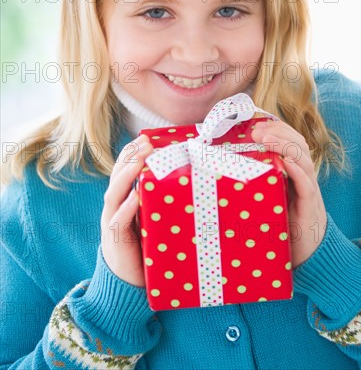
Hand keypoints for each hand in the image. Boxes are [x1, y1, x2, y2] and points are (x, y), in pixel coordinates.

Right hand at [101, 134, 152, 286]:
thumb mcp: (153, 219)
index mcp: (122, 200)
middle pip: (117, 177)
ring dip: (126, 176)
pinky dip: (126, 209)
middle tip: (146, 143)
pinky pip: (118, 222)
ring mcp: (112, 224)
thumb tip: (188, 183)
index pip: (123, 171)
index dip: (132, 154)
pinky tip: (135, 197)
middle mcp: (114, 208)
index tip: (145, 138)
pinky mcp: (116, 242)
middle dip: (130, 158)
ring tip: (139, 161)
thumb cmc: (146, 247)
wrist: (129, 283)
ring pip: (114, 195)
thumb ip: (160, 202)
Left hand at [251, 121, 326, 267]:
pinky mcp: (310, 206)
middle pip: (298, 144)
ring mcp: (309, 190)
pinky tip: (285, 162)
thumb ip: (256, 185)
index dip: (277, 129)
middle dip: (278, 132)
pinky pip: (307, 183)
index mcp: (293, 173)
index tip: (257, 123)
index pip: (290, 141)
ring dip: (284, 144)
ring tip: (266, 137)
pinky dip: (297, 170)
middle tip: (256, 129)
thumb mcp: (268, 201)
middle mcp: (304, 177)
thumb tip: (225, 174)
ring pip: (303, 158)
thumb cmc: (283, 228)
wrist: (310, 257)